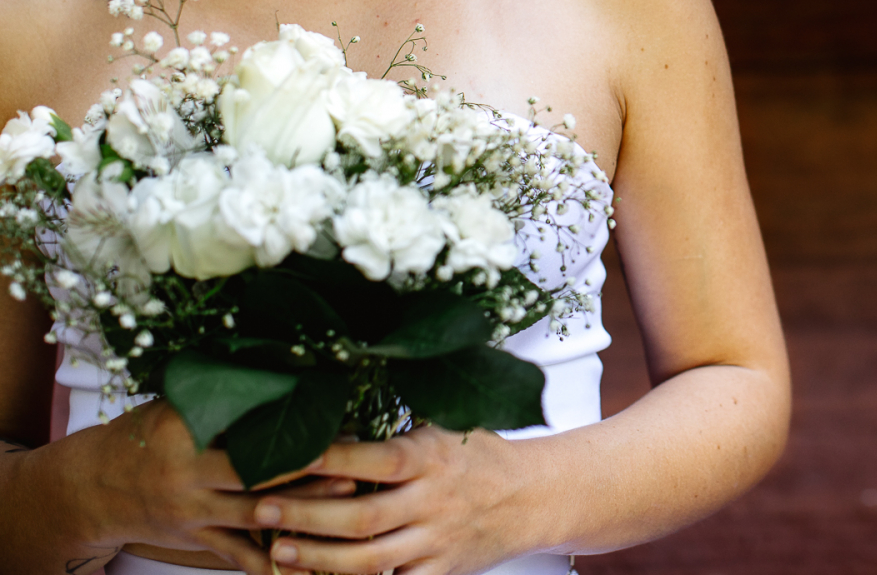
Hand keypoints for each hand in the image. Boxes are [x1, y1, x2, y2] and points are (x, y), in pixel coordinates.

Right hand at [64, 400, 336, 573]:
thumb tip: (278, 358)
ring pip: (256, 515)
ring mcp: (192, 512)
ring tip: (350, 496)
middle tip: (353, 456)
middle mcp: (186, 474)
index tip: (328, 409)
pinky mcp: (197, 540)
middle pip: (254, 472)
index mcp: (182, 432)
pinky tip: (311, 564)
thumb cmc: (144, 435)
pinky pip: (241, 555)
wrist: (91, 488)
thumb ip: (218, 390)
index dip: (284, 419)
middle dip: (305, 467)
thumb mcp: (173, 405)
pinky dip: (275, 561)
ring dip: (304, 508)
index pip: (239, 423)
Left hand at [252, 425, 550, 574]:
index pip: (372, 457)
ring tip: (277, 551)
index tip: (281, 456)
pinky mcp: (442, 573)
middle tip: (261, 510)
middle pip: (361, 516)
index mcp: (432, 456)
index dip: (325, 458)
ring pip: (369, 560)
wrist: (537, 496)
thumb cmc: (481, 456)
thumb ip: (398, 424)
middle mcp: (434, 500)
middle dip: (306, 516)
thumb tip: (337, 396)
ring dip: (317, 558)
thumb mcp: (448, 426)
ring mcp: (437, 541)